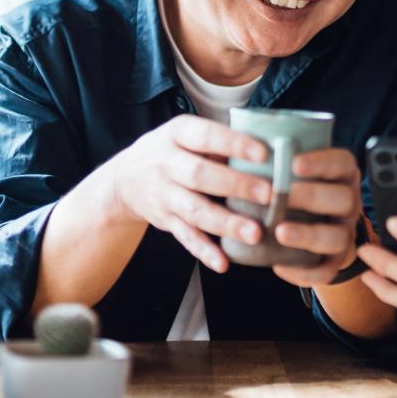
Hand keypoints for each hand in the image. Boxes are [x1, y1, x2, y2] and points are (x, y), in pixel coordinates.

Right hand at [104, 115, 272, 272]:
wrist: (124, 179)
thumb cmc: (173, 151)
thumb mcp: (188, 135)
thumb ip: (221, 142)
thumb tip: (272, 152)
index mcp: (177, 134)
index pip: (206, 136)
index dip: (233, 144)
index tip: (263, 153)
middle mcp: (166, 164)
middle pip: (201, 175)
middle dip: (236, 185)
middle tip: (268, 194)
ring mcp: (164, 195)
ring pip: (195, 211)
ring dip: (226, 223)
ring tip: (254, 233)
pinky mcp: (165, 222)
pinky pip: (186, 238)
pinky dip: (204, 251)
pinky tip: (223, 263)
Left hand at [270, 147, 364, 287]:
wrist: (316, 229)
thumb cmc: (297, 192)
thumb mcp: (296, 172)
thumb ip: (281, 160)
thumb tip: (243, 141)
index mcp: (342, 175)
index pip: (342, 163)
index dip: (321, 162)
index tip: (293, 164)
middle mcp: (349, 203)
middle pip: (344, 199)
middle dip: (312, 196)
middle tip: (281, 196)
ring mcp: (345, 233)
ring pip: (338, 236)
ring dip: (308, 234)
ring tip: (279, 232)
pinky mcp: (336, 261)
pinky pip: (327, 271)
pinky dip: (304, 272)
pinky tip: (279, 266)